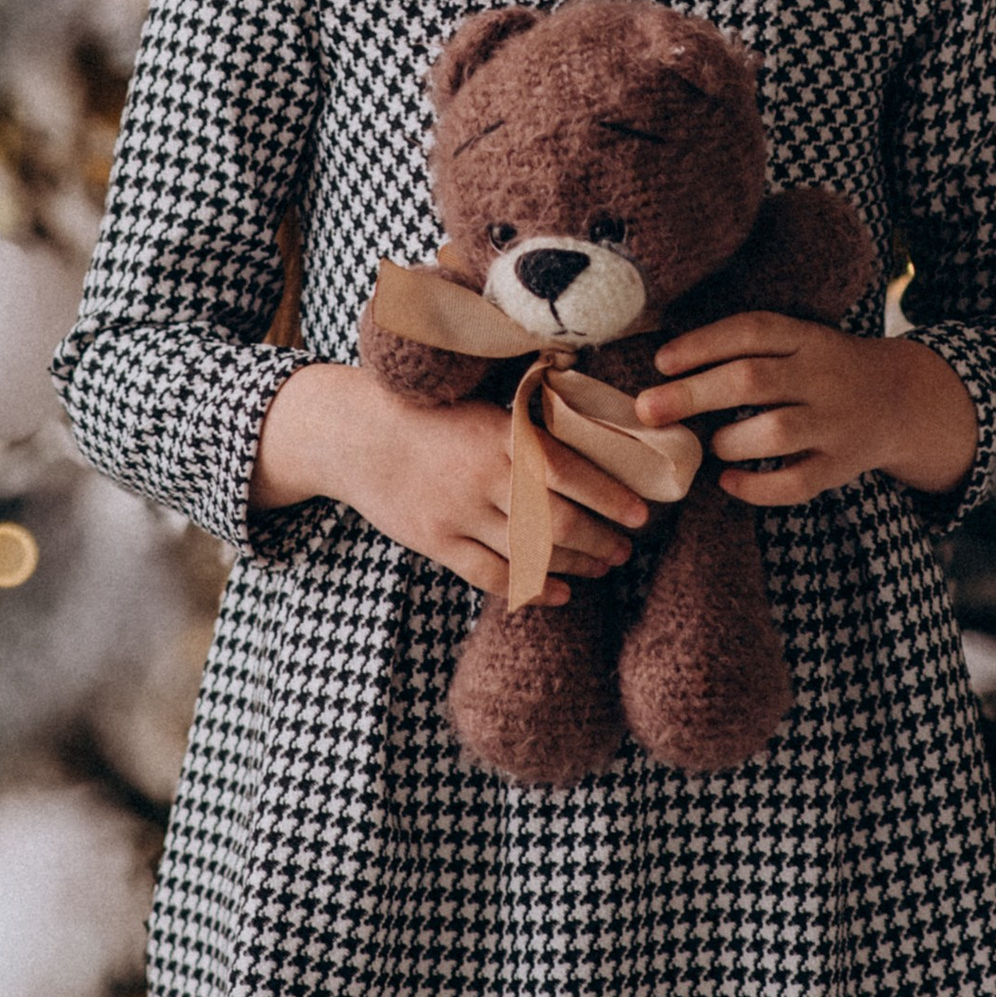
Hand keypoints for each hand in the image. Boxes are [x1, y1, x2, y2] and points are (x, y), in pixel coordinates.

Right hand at [253, 359, 649, 599]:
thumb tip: (594, 424)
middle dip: (600, 539)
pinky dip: (531, 589)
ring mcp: (456, 513)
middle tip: (627, 547)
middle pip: (556, 521)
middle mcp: (481, 476)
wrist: (354, 433)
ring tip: (604, 565)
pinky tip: (559, 592)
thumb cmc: (428, 414)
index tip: (641, 512)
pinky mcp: (436, 542)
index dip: (609, 496)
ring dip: (576, 565)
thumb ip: (528, 422)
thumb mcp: (481, 404)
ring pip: (530, 553)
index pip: (567, 471)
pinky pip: (492, 576)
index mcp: (498, 434)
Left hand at [633, 319, 978, 505]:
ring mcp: (834, 423)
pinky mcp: (840, 465)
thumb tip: (664, 366)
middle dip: (694, 394)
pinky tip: (728, 481)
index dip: (703, 344)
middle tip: (648, 410)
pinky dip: (756, 487)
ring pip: (775, 432)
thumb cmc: (824, 369)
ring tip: (712, 444)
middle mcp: (822, 376)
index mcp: (807, 338)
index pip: (752, 331)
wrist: (902, 399)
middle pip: (753, 380)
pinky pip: (796, 483)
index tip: (661, 361)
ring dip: (730, 440)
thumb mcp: (799, 341)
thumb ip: (747, 348)